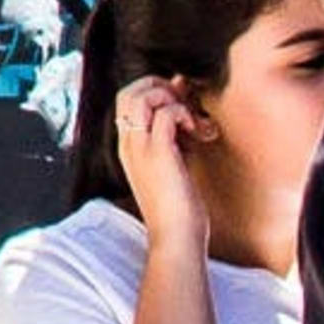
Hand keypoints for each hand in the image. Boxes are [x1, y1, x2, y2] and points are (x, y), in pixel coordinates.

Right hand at [111, 75, 210, 245]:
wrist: (175, 237)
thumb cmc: (178, 208)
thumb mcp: (172, 167)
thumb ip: (173, 140)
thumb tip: (184, 111)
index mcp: (128, 146)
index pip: (127, 100)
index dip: (153, 92)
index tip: (180, 104)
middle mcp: (128, 143)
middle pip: (128, 91)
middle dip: (158, 87)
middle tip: (184, 104)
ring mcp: (140, 147)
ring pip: (141, 96)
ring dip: (170, 97)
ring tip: (190, 117)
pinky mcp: (158, 153)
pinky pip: (165, 114)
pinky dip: (183, 113)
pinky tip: (197, 130)